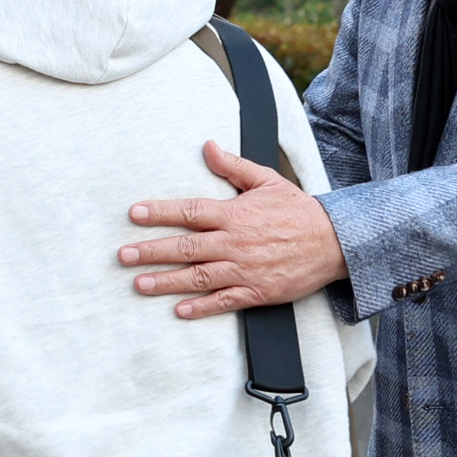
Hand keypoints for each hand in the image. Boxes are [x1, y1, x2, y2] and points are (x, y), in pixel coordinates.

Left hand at [121, 140, 348, 318]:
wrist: (334, 243)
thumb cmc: (298, 211)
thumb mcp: (267, 181)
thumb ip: (233, 167)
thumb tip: (208, 147)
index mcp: (235, 214)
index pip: (190, 211)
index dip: (160, 212)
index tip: (134, 213)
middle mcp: (235, 243)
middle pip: (186, 247)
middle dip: (152, 251)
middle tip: (123, 256)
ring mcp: (245, 269)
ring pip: (198, 277)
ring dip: (167, 282)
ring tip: (140, 284)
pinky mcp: (256, 292)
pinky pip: (224, 301)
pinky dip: (202, 307)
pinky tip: (180, 310)